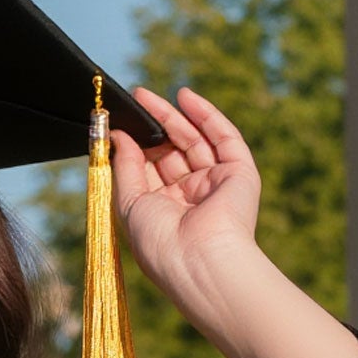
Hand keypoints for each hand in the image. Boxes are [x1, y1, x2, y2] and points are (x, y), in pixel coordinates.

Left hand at [109, 83, 263, 319]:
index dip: (137, 146)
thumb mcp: (129, 203)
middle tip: (135, 100)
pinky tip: (185, 96)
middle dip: (154, 126)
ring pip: (195, 141)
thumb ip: (124, 167)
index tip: (119, 124)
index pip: (150, 171)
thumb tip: (118, 136)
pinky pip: (224, 137)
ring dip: (174, 116)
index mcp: (165, 212)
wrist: (199, 260)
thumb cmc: (159, 242)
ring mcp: (216, 184)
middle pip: (172, 152)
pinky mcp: (239, 173)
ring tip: (147, 96)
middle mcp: (191, 198)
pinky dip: (205, 115)